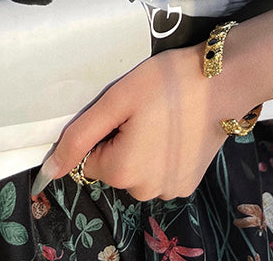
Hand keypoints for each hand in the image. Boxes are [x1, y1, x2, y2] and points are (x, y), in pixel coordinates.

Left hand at [34, 43, 260, 202]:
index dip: (106, 130)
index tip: (128, 110)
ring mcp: (169, 191)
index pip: (91, 157)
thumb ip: (80, 136)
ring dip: (143, 150)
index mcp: (121, 171)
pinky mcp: (188, 184)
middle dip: (122, 141)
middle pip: (114, 167)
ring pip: (137, 171)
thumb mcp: (116, 100)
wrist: (223, 82)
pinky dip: (164, 156)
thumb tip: (48, 172)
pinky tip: (179, 131)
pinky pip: (160, 173)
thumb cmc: (167, 83)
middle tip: (147, 111)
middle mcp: (144, 192)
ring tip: (165, 119)